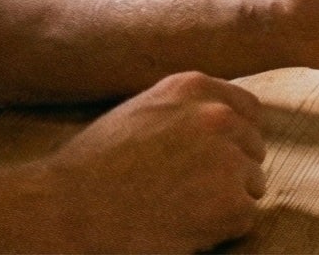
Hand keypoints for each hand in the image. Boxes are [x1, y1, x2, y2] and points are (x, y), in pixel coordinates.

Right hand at [31, 72, 266, 252]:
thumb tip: (222, 120)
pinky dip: (220, 230)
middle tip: (186, 193)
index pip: (246, 109)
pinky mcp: (230, 202)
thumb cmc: (92, 167)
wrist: (66, 210)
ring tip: (178, 209)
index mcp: (193, 87)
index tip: (216, 158)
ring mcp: (227, 158)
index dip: (235, 138)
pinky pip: (245, 218)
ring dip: (225, 201)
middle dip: (230, 172)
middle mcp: (217, 116)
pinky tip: (182, 227)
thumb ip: (183, 110)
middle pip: (252, 148)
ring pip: (252, 185)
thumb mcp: (139, 113)